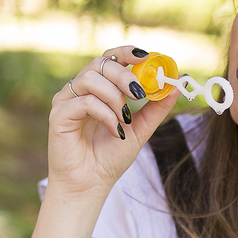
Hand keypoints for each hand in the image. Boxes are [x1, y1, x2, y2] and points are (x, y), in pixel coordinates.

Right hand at [47, 46, 179, 198]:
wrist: (91, 185)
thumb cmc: (110, 157)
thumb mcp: (141, 128)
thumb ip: (157, 106)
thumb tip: (179, 81)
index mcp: (98, 89)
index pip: (110, 58)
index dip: (126, 52)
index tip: (146, 57)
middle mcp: (80, 90)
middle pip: (101, 64)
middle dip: (124, 76)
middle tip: (139, 94)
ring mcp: (67, 101)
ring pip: (91, 79)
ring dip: (114, 97)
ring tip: (125, 119)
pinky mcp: (58, 115)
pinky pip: (84, 101)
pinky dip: (104, 113)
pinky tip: (114, 130)